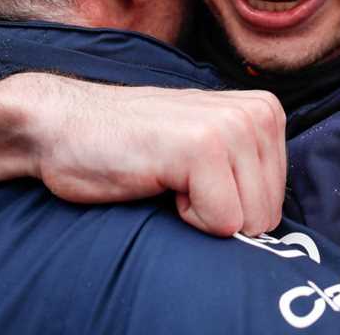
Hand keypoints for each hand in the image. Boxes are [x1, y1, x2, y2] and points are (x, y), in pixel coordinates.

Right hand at [0, 73, 286, 235]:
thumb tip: (276, 227)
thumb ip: (249, 173)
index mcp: (266, 113)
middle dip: (220, 213)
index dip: (231, 207)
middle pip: (267, 215)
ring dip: (200, 213)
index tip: (194, 178)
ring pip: (247, 221)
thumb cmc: (133, 148)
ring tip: (168, 176)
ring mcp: (231, 127)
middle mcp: (258, 114)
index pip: (276, 203)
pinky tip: (158, 179)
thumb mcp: (210, 150)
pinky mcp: (201, 147)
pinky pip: (221, 221)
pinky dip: (183, 216)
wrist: (63, 126)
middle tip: (178, 179)